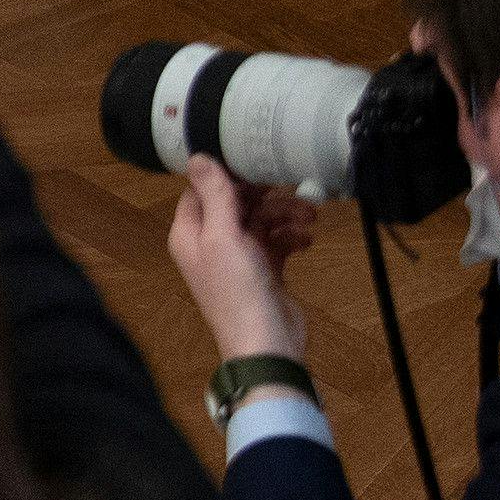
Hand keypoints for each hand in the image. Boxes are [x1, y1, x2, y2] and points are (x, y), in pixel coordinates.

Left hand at [169, 157, 311, 366]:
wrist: (267, 342)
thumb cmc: (238, 291)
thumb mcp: (223, 237)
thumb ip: (214, 196)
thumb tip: (196, 157)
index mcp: (189, 234)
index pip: (201, 191)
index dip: (227, 176)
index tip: (255, 163)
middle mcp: (210, 243)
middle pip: (236, 203)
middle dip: (265, 197)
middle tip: (290, 189)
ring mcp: (238, 257)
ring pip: (261, 221)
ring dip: (285, 215)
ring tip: (309, 217)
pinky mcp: (264, 270)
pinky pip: (277, 242)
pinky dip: (291, 237)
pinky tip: (305, 241)